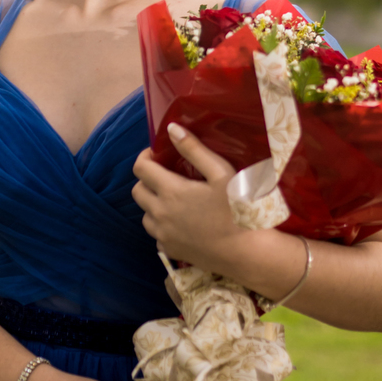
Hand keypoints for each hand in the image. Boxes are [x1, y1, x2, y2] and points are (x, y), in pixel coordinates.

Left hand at [131, 124, 244, 272]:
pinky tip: (182, 222)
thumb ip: (193, 149)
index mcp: (170, 191)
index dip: (145, 156)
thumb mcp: (220, 173)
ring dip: (153, 204)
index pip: (140, 169)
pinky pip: (157, 234)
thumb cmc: (237, 209)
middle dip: (146, 180)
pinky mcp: (170, 250)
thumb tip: (171, 129)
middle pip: (137, 192)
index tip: (157, 154)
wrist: (244, 252)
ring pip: (145, 215)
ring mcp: (163, 235)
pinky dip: (163, 225)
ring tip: (174, 200)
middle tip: (166, 175)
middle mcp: (160, 214)